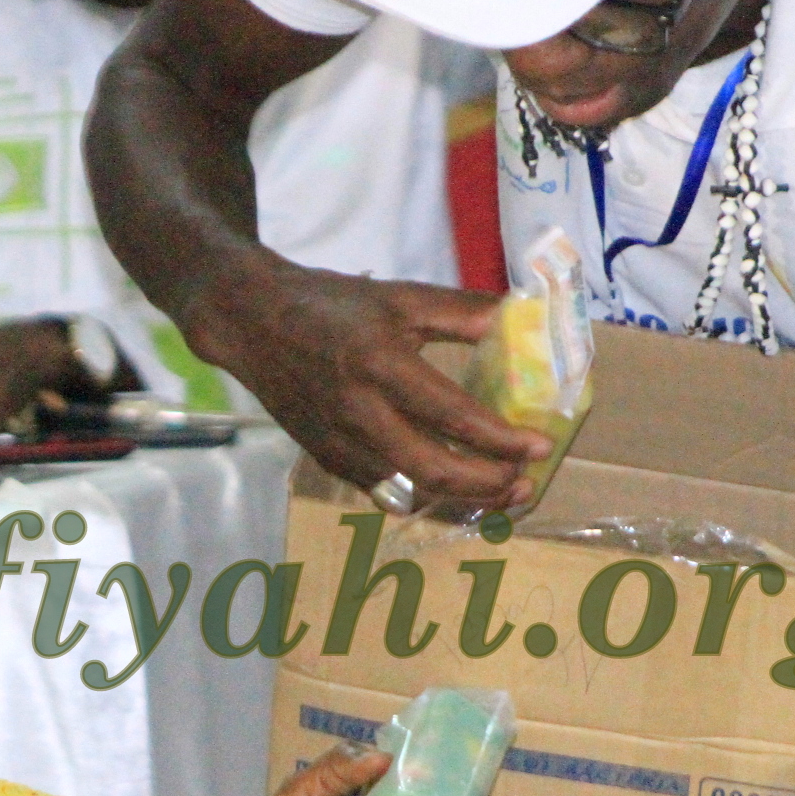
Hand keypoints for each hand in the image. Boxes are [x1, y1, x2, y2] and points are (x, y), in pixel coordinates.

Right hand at [184, 255, 548, 511]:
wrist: (252, 323)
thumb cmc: (330, 305)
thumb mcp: (400, 296)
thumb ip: (462, 311)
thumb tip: (523, 318)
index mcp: (380, 363)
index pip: (453, 415)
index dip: (502, 439)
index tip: (542, 445)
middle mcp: (359, 411)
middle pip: (435, 469)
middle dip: (489, 484)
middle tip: (527, 481)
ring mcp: (339, 442)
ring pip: (411, 492)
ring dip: (463, 499)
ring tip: (502, 492)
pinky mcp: (327, 458)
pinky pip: (384, 493)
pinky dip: (425, 498)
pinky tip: (453, 489)